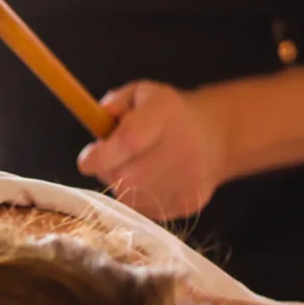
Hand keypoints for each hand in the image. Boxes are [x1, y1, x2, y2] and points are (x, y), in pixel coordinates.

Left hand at [77, 81, 227, 220]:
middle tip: (112, 160)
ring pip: (130, 197)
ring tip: (132, 167)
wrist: (216, 135)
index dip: (100, 155)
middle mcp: (183, 148)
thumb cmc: (165, 113)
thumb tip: (98, 122)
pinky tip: (148, 181)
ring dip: (120, 186)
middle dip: (107, 171)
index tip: (87, 159)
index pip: (128, 141)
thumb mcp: (139, 94)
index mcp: (164, 114)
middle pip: (125, 176)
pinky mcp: (189, 203)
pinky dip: (137, 198)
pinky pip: (144, 210)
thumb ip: (112, 104)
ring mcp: (189, 179)